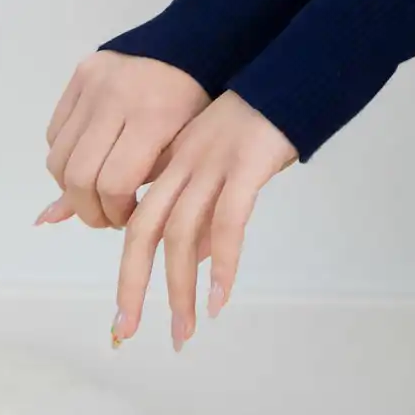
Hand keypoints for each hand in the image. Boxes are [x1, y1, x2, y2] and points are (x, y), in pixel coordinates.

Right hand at [41, 49, 211, 230]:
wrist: (190, 48)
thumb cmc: (194, 107)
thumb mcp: (177, 151)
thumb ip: (129, 188)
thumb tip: (54, 220)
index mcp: (154, 118)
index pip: (115, 184)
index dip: (115, 213)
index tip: (127, 218)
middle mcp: (117, 99)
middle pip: (80, 177)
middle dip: (89, 210)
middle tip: (105, 214)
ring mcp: (94, 85)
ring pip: (59, 158)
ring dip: (71, 188)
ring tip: (96, 191)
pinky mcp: (80, 75)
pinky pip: (55, 133)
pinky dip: (65, 159)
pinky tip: (88, 163)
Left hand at [109, 90, 298, 349]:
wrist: (291, 80)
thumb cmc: (259, 126)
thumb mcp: (219, 165)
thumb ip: (200, 209)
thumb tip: (191, 262)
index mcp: (171, 165)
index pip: (137, 224)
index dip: (128, 273)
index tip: (123, 318)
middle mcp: (182, 165)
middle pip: (143, 231)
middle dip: (133, 286)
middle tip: (126, 334)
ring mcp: (213, 164)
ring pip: (181, 233)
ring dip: (180, 288)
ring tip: (186, 329)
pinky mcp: (247, 164)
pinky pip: (228, 220)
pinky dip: (222, 261)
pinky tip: (221, 295)